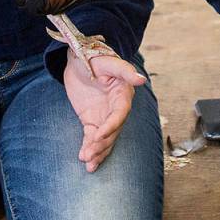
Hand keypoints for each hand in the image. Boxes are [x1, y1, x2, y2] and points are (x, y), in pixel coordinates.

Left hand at [63, 49, 146, 171]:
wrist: (79, 58)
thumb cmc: (95, 56)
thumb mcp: (108, 62)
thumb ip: (124, 71)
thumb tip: (141, 79)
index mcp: (123, 94)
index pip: (120, 114)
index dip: (111, 125)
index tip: (99, 135)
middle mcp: (116, 108)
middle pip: (112, 130)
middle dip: (102, 144)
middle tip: (89, 154)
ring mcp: (104, 116)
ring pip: (104, 138)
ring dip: (97, 151)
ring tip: (87, 162)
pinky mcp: (92, 120)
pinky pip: (92, 137)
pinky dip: (88, 148)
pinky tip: (83, 158)